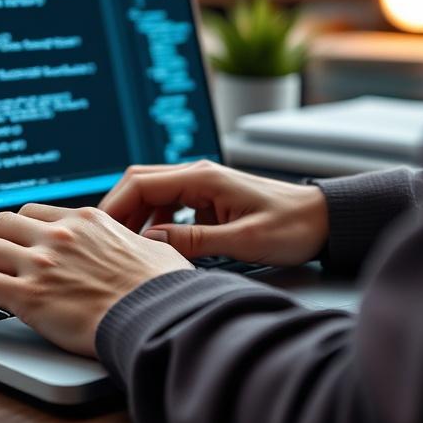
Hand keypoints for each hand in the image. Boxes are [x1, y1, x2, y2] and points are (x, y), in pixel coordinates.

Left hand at [0, 204, 191, 355]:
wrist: (159, 315)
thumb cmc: (164, 290)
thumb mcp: (155, 250)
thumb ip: (138, 243)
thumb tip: (145, 246)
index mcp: (86, 221)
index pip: (34, 215)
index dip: (14, 230)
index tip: (7, 244)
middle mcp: (59, 235)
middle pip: (0, 224)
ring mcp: (41, 262)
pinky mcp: (28, 295)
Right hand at [100, 161, 328, 265]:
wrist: (323, 220)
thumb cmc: (292, 227)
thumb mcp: (243, 241)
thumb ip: (195, 241)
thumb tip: (151, 242)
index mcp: (203, 177)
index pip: (141, 182)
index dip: (115, 206)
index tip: (100, 231)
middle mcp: (198, 175)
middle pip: (140, 183)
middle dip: (117, 210)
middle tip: (101, 240)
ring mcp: (202, 186)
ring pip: (152, 194)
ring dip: (134, 217)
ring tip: (121, 247)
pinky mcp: (208, 199)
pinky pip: (168, 205)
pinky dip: (152, 221)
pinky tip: (151, 245)